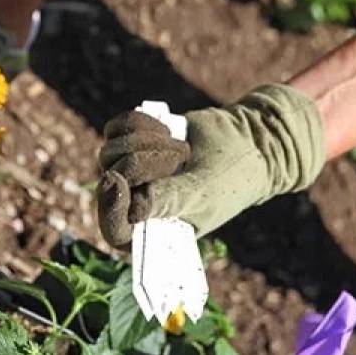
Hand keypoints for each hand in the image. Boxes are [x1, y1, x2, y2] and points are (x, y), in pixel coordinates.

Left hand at [96, 85, 325, 245]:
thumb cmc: (229, 180)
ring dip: (148, 142)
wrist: (246, 143)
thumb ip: (170, 201)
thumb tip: (135, 209)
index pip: (114, 229)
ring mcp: (128, 171)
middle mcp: (132, 203)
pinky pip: (116, 128)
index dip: (109, 208)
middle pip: (109, 178)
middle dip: (145, 162)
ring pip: (110, 150)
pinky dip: (141, 123)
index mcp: (149, 231)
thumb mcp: (203, 194)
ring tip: (181, 149)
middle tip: (181, 159)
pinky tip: (167, 130)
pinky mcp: (130, 140)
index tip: (116, 181)